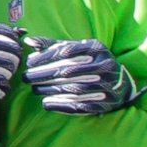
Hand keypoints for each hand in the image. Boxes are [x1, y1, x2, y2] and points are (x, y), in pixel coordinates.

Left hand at [21, 38, 146, 115]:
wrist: (120, 81)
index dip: (46, 57)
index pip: (67, 51)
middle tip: (27, 78)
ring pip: (74, 88)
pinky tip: (47, 103)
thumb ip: (53, 45)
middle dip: (44, 75)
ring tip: (35, 90)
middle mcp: (104, 64)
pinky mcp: (107, 102)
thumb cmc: (89, 62)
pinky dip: (62, 105)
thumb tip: (28, 41)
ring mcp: (108, 85)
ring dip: (51, 90)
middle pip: (69, 71)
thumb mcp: (76, 49)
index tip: (29, 62)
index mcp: (96, 48)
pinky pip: (82, 105)